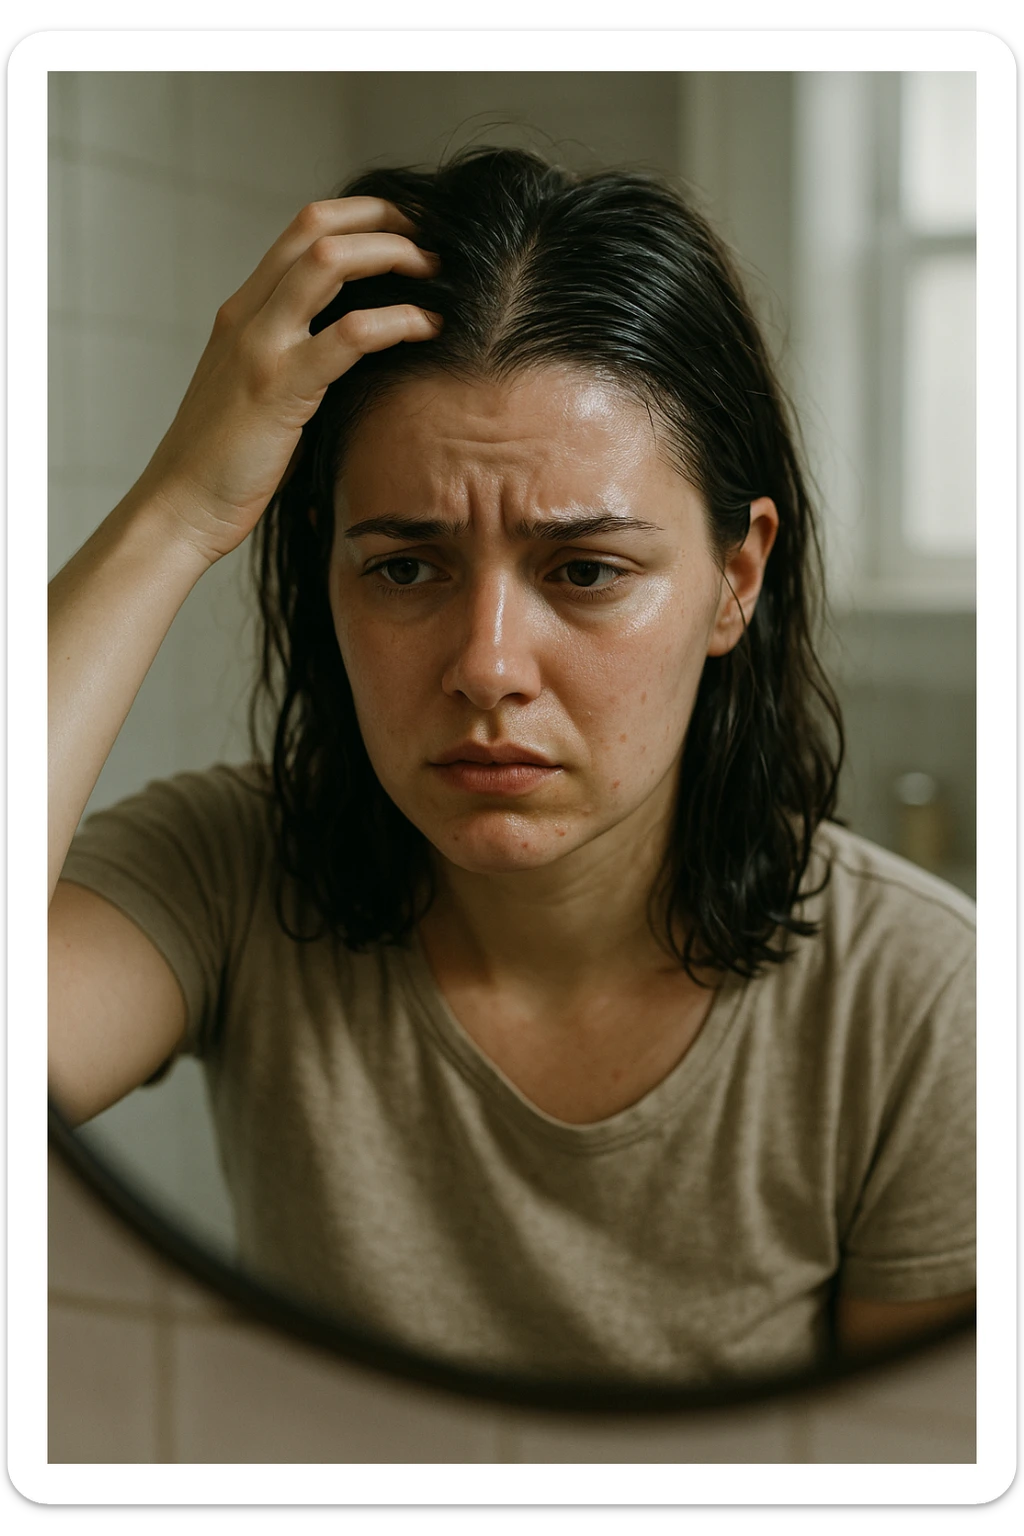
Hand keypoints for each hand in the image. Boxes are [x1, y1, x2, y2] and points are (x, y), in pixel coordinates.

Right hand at [129, 198, 440, 566]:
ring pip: (330, 261)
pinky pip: (349, 334)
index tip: (407, 229)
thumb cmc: (227, 464)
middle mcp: (247, 315)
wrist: (181, 508)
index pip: (302, 230)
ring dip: (393, 255)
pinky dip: (398, 320)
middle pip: (316, 226)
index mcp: (243, 313)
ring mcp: (260, 347)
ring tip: (436, 272)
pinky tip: (429, 328)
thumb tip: (356, 348)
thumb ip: (294, 359)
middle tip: (433, 235)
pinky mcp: (280, 388)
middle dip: (383, 218)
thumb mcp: (258, 392)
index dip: (360, 216)